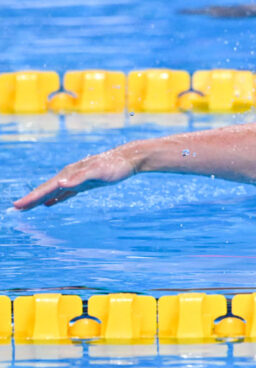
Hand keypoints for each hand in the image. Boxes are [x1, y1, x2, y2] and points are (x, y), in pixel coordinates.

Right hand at [13, 147, 137, 209]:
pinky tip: (50, 203)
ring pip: (54, 191)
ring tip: (28, 207)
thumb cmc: (114, 166)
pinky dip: (56, 198)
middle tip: (17, 208)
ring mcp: (77, 179)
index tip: (17, 205)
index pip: (46, 188)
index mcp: (69, 174)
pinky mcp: (85, 183)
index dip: (32, 197)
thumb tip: (61, 184)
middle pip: (46, 189)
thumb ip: (80, 178)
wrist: (128, 159)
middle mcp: (70, 176)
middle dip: (31, 199)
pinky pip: (66, 193)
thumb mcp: (98, 172)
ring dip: (40, 199)